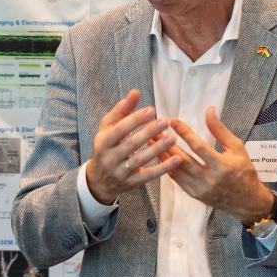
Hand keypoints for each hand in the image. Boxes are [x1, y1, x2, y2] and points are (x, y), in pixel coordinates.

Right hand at [83, 88, 182, 204]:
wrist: (99, 180)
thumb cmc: (107, 147)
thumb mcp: (108, 128)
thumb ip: (122, 110)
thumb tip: (136, 92)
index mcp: (102, 142)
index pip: (119, 130)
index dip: (135, 119)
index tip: (151, 110)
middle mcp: (109, 158)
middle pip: (131, 144)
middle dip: (148, 132)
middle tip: (165, 121)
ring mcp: (120, 172)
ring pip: (140, 160)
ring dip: (158, 149)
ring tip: (172, 138)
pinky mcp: (131, 183)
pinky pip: (148, 176)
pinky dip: (163, 168)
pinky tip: (176, 160)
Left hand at [162, 107, 276, 226]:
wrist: (246, 201)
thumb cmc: (243, 171)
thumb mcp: (237, 148)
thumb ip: (220, 130)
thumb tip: (209, 110)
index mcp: (222, 166)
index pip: (199, 147)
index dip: (185, 133)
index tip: (173, 121)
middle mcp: (210, 179)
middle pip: (183, 160)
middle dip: (167, 144)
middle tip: (154, 130)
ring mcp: (200, 189)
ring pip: (177, 170)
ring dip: (163, 155)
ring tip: (152, 141)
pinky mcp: (194, 195)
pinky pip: (178, 180)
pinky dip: (168, 168)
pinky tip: (160, 157)